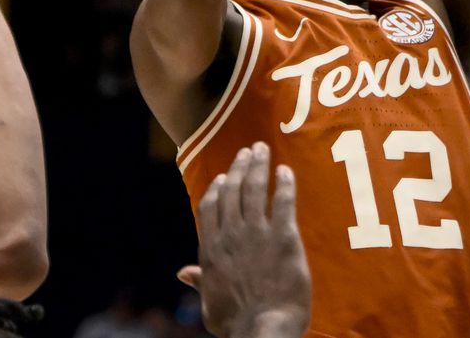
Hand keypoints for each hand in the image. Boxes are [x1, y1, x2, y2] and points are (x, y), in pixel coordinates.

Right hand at [178, 143, 310, 337]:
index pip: (210, 207)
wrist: (263, 329)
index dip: (217, 188)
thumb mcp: (210, 305)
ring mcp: (256, 234)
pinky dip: (284, 183)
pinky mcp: (283, 237)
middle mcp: (231, 236)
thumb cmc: (237, 323)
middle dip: (239, 167)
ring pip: (254, 189)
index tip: (223, 176)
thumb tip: (183, 272)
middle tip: (247, 151)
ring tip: (262, 150)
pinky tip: (286, 171)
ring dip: (258, 165)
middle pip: (232, 190)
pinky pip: (282, 201)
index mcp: (211, 250)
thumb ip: (199, 282)